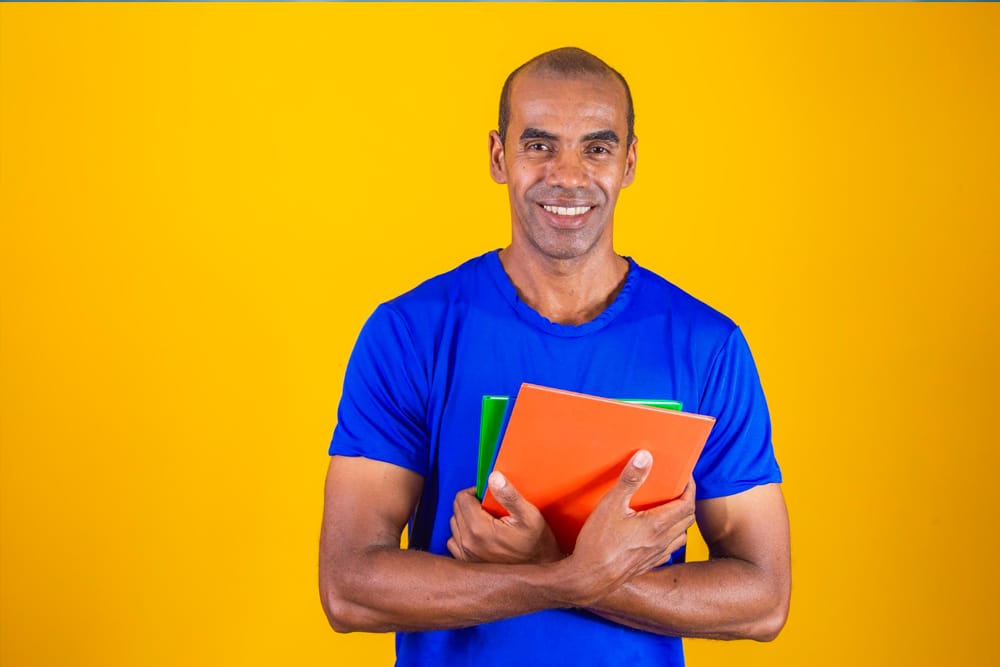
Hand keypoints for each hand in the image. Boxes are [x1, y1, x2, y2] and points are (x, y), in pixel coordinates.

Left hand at [447, 472, 562, 564]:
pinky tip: (481, 537)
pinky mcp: (466, 564)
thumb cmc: (537, 545)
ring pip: (455, 525)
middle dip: (472, 504)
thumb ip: (509, 495)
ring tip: (488, 523)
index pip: (461, 498)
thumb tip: (493, 477)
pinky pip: (455, 542)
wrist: (540, 575)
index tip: (489, 496)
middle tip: (492, 509)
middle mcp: (468, 544)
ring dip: (467, 519)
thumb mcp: (529, 516)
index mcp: (479, 529)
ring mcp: (465, 556)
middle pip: (456, 510)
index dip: (475, 492)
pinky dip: (464, 536)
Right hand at [557, 450, 695, 606]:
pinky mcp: (646, 565)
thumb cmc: (597, 543)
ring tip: (672, 509)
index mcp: (656, 525)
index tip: (686, 476)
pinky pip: (669, 551)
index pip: (686, 504)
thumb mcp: (610, 505)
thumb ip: (629, 480)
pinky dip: (672, 538)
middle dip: (688, 501)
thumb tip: (645, 457)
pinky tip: (660, 535)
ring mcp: (655, 555)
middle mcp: (661, 541)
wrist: (588, 579)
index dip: (690, 488)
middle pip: (688, 519)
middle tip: (680, 489)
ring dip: (682, 521)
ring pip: (681, 537)